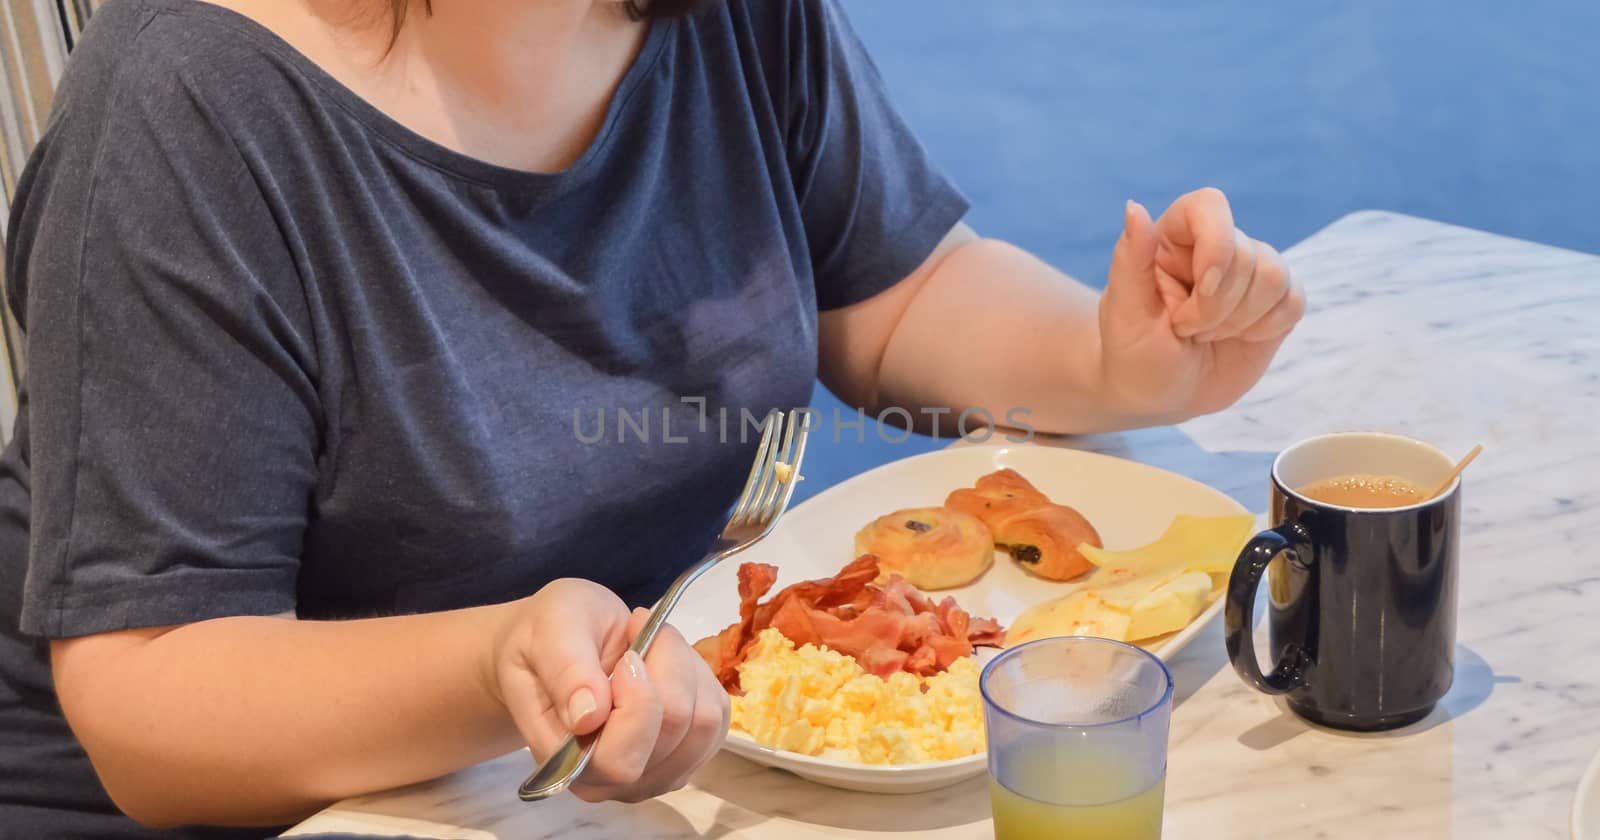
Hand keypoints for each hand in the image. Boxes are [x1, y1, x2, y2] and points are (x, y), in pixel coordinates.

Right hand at [488, 579, 728, 802]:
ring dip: (684, 666)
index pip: (620, 761)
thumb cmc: (546, 636)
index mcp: (566, 764)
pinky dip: (699, 676)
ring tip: (647, 641)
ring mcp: (653, 771)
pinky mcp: (686, 752)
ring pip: (703, 723)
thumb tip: (588, 717)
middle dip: (665, 664)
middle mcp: (610, 782)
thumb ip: (565, 672)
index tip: (627, 652)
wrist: (555, 641)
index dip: (637, 702)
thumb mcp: (549, 632)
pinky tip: (665, 661)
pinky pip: (717, 716)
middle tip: (636, 628)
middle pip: (673, 731)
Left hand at [1098, 187, 1304, 420]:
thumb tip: (1135, 207)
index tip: (1202, 289)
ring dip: (1241, 320)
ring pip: (1276, 275)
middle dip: (1217, 307)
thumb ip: (1130, 259)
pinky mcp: (1274, 303)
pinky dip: (1267, 329)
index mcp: (1171, 238)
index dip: (1216, 245)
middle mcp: (1213, 247)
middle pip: (1248, 254)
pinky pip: (1295, 301)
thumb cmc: (1133, 355)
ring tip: (1207, 335)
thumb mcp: (1124, 314)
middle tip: (1185, 330)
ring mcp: (1248, 274)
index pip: (1209, 206)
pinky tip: (1237, 340)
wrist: (1159, 398)